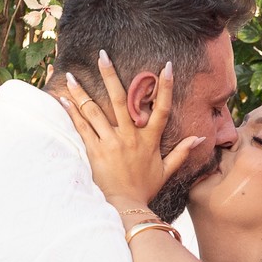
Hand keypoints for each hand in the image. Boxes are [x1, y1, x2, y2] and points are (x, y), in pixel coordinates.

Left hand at [60, 53, 203, 209]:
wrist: (126, 207)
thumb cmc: (145, 189)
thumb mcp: (166, 171)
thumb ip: (182, 152)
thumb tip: (200, 138)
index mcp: (149, 140)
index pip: (161, 108)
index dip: (165, 86)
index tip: (166, 66)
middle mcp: (130, 136)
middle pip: (120, 99)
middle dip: (110, 75)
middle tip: (101, 54)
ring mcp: (111, 142)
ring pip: (94, 110)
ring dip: (81, 92)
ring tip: (69, 75)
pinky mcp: (95, 151)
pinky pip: (81, 127)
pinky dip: (71, 113)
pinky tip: (62, 99)